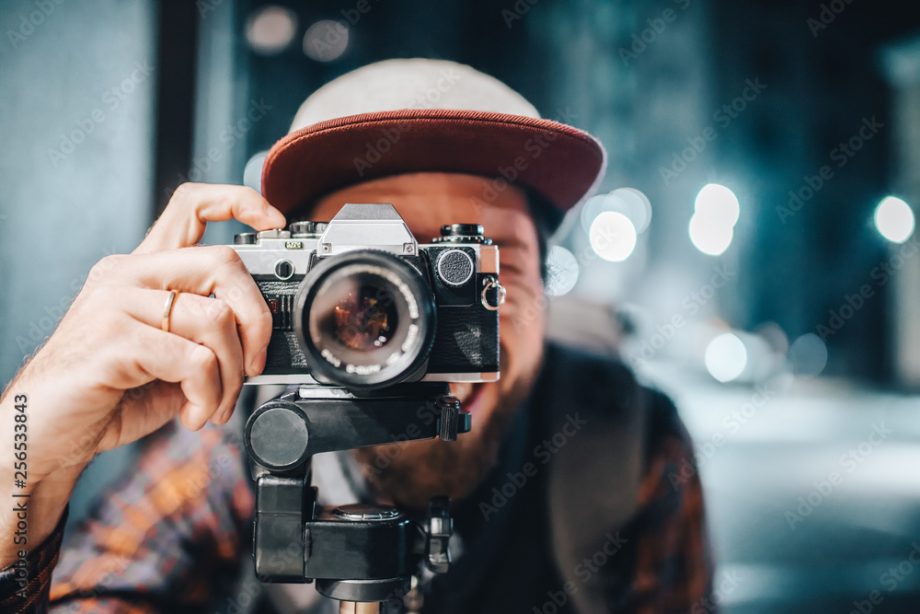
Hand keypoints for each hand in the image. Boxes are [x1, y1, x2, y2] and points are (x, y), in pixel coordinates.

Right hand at [0, 183, 284, 560]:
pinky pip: (195, 360)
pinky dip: (207, 395)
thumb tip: (260, 340)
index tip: (274, 222)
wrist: (44, 435)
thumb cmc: (107, 395)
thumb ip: (207, 337)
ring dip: (231, 376)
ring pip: (215, 319)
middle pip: (223, 262)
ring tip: (214, 404)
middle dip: (257, 319)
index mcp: (142, 271)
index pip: (191, 205)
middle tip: (253, 365)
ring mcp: (115, 302)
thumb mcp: (170, 358)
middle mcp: (127, 275)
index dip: (240, 202)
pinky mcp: (112, 338)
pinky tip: (192, 414)